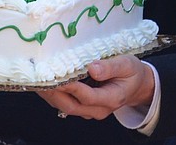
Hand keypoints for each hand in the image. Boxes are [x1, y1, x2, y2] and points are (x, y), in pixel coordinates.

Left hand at [37, 54, 154, 119]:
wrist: (137, 85)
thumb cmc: (132, 73)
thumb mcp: (128, 64)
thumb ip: (111, 67)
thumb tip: (93, 68)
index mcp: (112, 98)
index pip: (88, 96)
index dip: (72, 88)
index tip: (59, 76)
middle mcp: (99, 109)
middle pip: (72, 106)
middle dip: (54, 94)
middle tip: (41, 80)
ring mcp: (91, 111)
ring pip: (66, 107)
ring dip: (51, 96)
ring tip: (38, 81)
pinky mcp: (84, 107)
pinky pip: (66, 104)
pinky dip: (55, 95)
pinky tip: (46, 84)